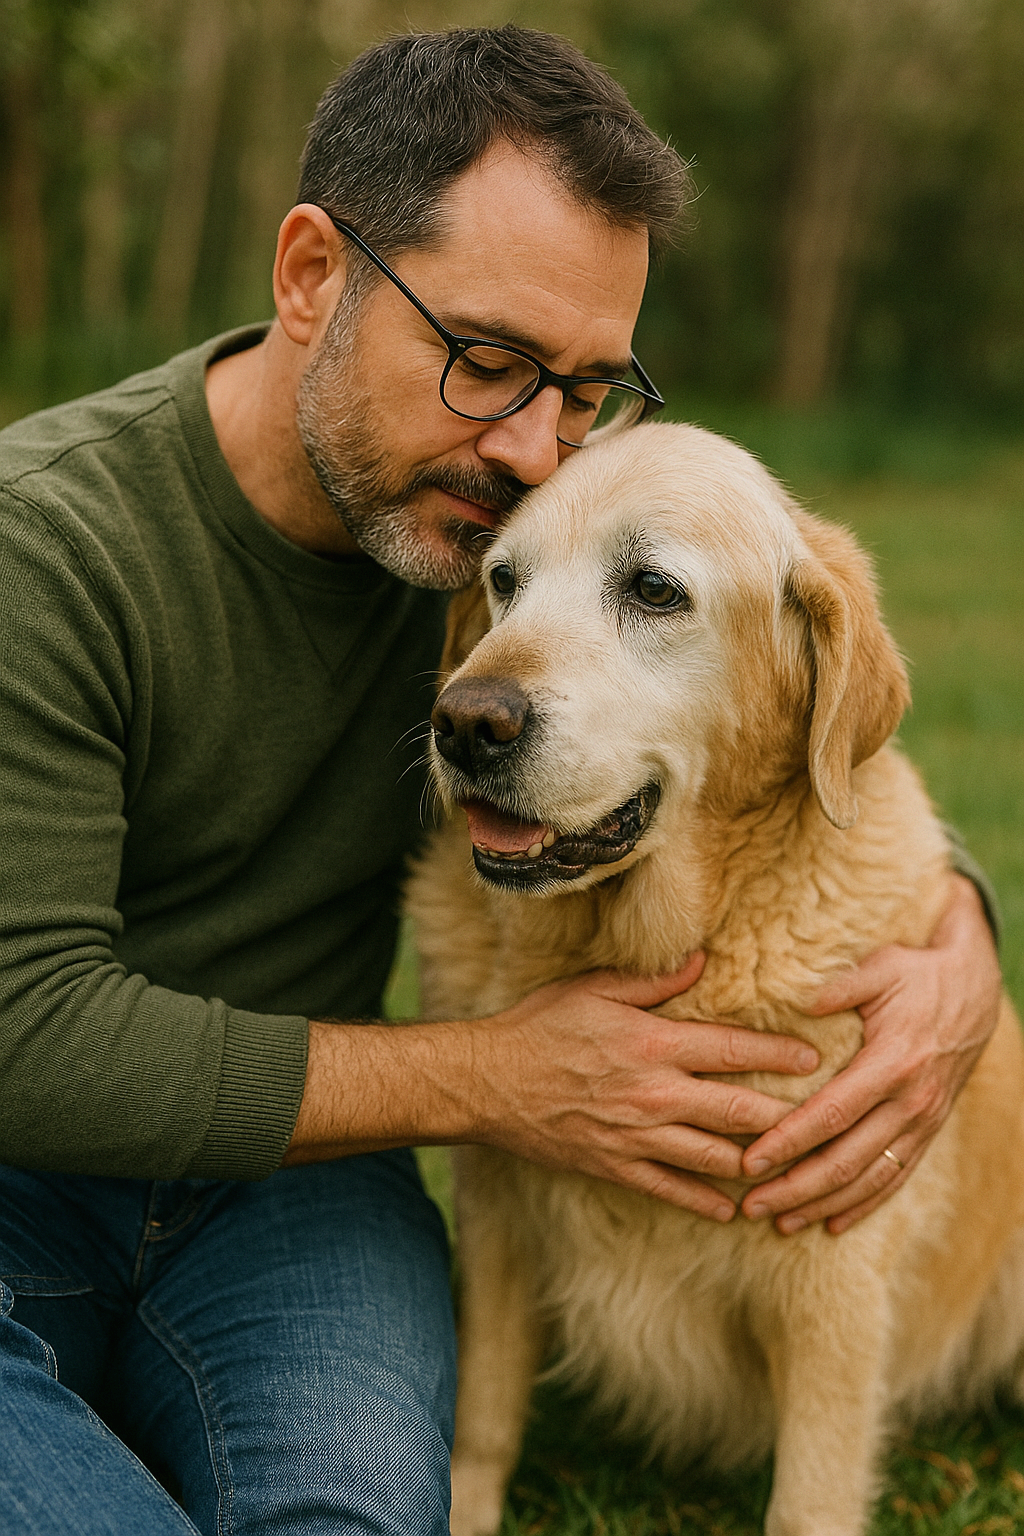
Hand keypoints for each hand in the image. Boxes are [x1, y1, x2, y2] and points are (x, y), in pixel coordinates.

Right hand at [472, 955, 819, 1221]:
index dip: (780, 1053)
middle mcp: (655, 1093)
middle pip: (741, 1110)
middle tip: (826, 1119)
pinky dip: (708, 1203)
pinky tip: (734, 1209)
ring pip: (717, 1158)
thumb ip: (654, 981)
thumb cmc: (540, 1026)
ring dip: (758, 1164)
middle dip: (789, 1116)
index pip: (734, 1048)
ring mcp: (638, 1136)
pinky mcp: (617, 1167)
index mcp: (654, 1043)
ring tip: (791, 1166)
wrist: (487, 1082)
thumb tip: (703, 962)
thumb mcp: (594, 989)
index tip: (814, 1057)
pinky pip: (674, 1191)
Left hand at [740, 876, 1001, 1234]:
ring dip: (824, 1205)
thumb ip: (839, 987)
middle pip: (846, 1160)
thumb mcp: (881, 968)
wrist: (975, 989)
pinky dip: (864, 1205)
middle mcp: (910, 1102)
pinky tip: (832, 1223)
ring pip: (869, 1179)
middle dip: (796, 1187)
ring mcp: (923, 1122)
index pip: (832, 1114)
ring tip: (781, 1223)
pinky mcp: (928, 1130)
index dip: (789, 1141)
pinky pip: (895, 1178)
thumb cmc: (918, 974)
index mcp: (893, 1063)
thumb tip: (799, 1002)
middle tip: (752, 1204)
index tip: (750, 1160)